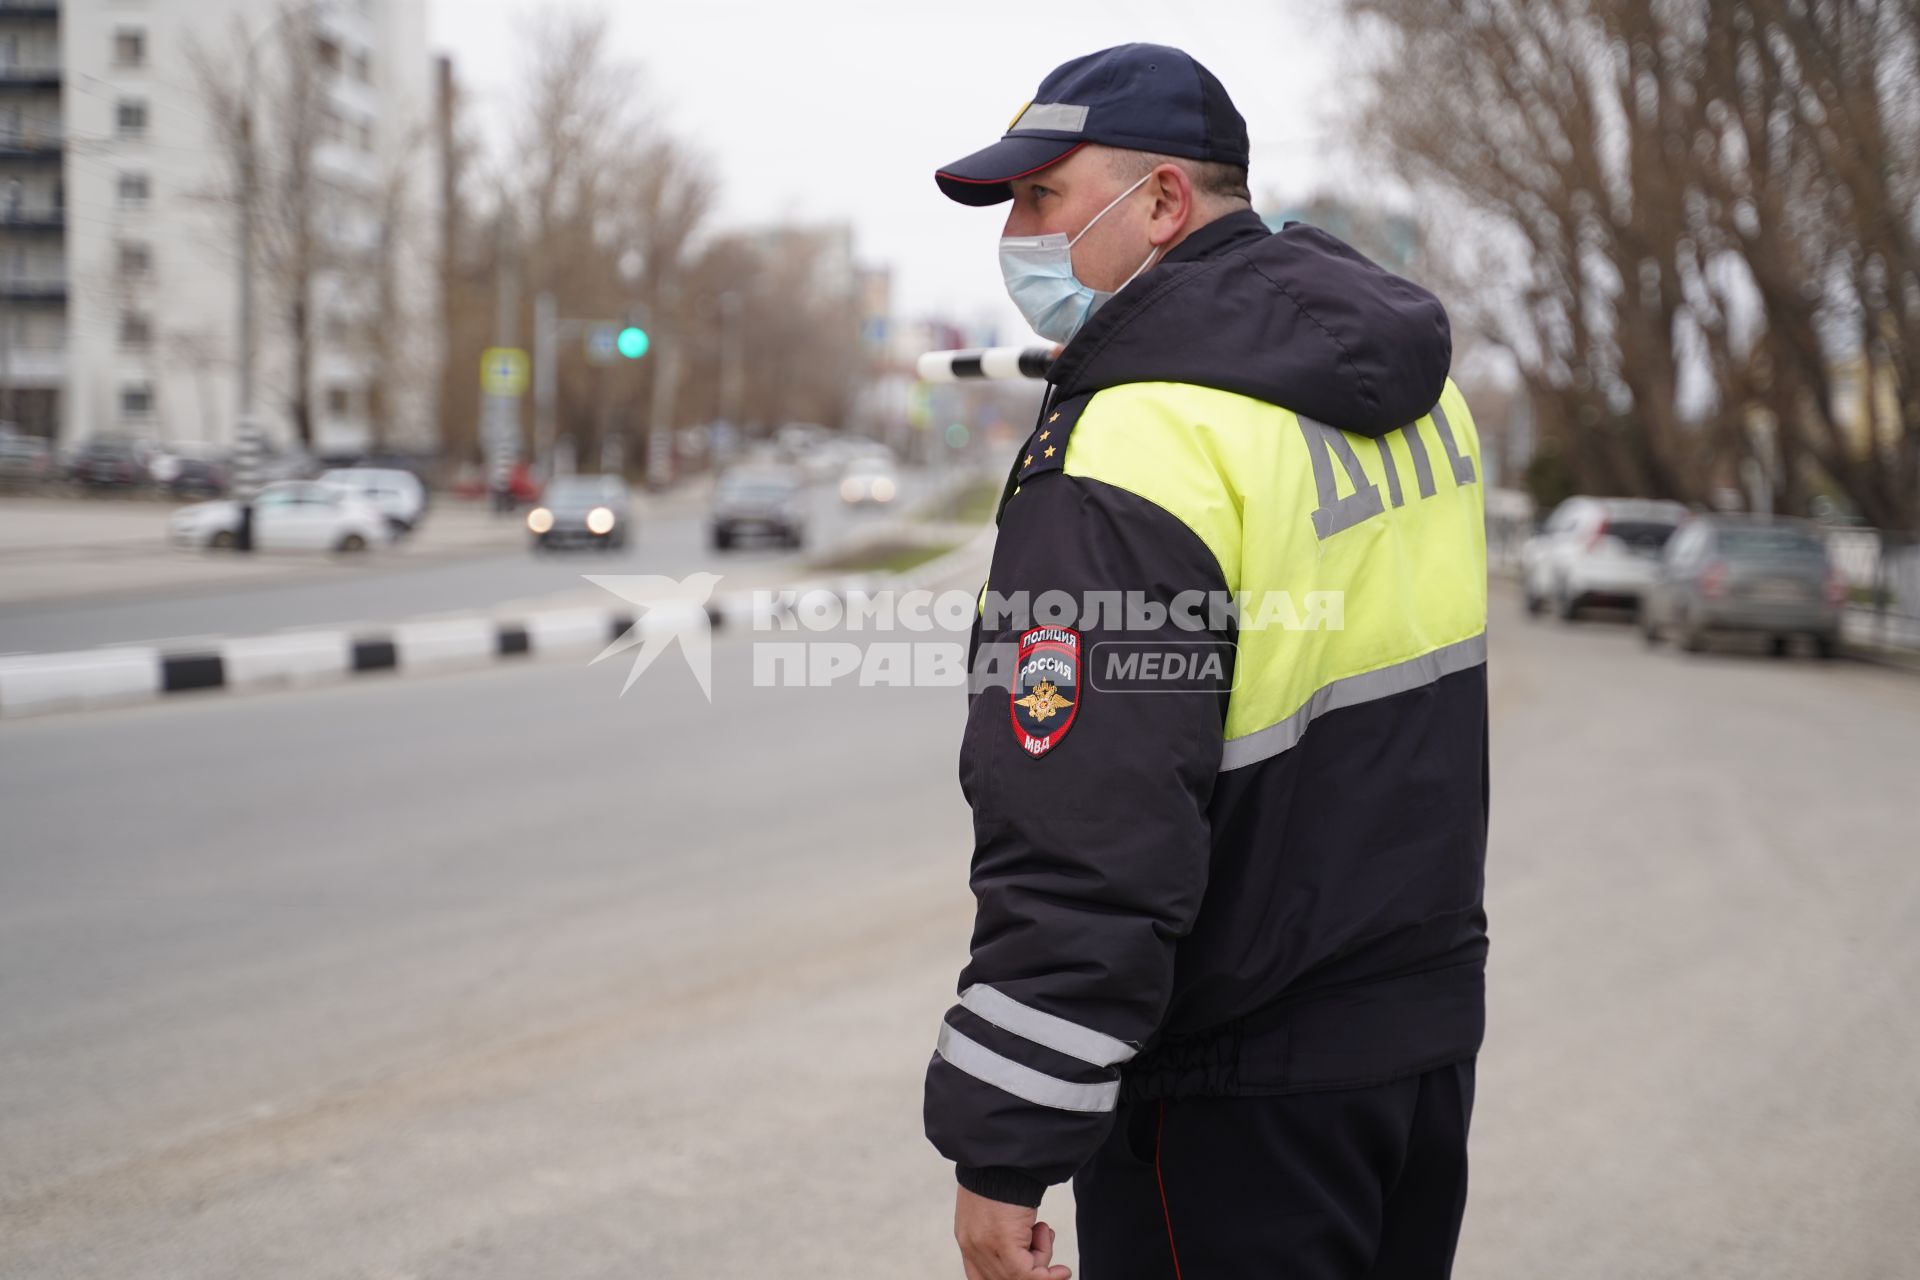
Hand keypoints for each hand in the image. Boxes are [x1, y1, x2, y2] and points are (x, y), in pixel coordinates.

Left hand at [954, 1185, 1071, 1279]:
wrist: (1004, 1155)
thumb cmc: (1006, 1174)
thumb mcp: (999, 1209)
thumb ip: (1004, 1234)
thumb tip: (1028, 1251)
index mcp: (968, 1238)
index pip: (980, 1277)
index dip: (1010, 1278)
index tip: (1038, 1271)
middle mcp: (972, 1247)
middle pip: (1003, 1279)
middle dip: (1032, 1270)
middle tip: (1048, 1253)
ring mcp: (985, 1248)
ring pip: (1020, 1277)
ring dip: (1042, 1260)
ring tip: (1044, 1230)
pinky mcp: (1003, 1245)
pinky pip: (1029, 1276)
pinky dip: (1049, 1276)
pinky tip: (1063, 1270)